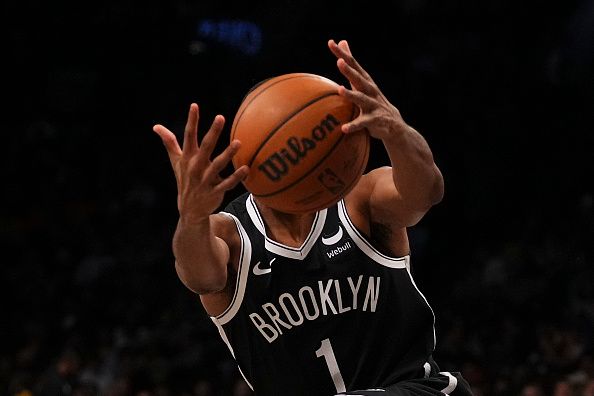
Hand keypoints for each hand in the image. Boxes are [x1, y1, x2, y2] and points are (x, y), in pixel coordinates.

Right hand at [153, 103, 248, 222]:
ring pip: (217, 165)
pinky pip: (227, 183)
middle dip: (213, 132)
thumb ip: (169, 143)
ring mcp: (205, 180)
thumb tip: (156, 126)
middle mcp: (196, 167)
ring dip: (228, 154)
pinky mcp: (215, 191)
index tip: (194, 106)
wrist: (189, 210)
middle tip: (220, 117)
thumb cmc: (185, 180)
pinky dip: (236, 177)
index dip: (192, 121)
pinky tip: (246, 168)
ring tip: (238, 142)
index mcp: (187, 158)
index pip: (188, 136)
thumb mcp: (176, 162)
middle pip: (205, 147)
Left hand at [328, 39, 407, 140]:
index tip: (331, 43)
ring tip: (340, 90)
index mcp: (365, 81)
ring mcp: (372, 105)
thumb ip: (350, 64)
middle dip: (349, 70)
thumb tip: (342, 41)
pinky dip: (353, 125)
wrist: (394, 124)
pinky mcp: (374, 120)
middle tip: (339, 62)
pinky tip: (344, 128)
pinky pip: (362, 123)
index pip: (353, 64)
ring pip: (361, 99)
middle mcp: (369, 90)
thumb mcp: (362, 81)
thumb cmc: (372, 100)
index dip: (342, 53)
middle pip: (358, 78)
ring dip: (351, 94)